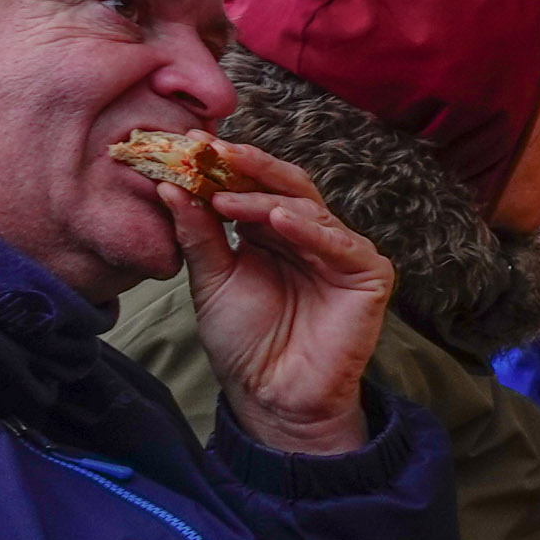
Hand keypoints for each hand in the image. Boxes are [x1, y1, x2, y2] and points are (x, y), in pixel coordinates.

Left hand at [170, 142, 396, 457]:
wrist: (272, 395)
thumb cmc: (245, 342)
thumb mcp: (211, 281)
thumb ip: (199, 235)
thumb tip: (170, 187)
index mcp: (272, 232)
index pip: (255, 186)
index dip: (226, 166)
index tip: (188, 145)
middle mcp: (310, 235)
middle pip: (287, 185)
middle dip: (250, 166)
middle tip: (214, 151)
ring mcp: (342, 252)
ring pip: (309, 208)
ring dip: (266, 198)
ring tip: (227, 197)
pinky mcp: (370, 274)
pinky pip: (342, 243)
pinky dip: (312, 230)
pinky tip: (280, 220)